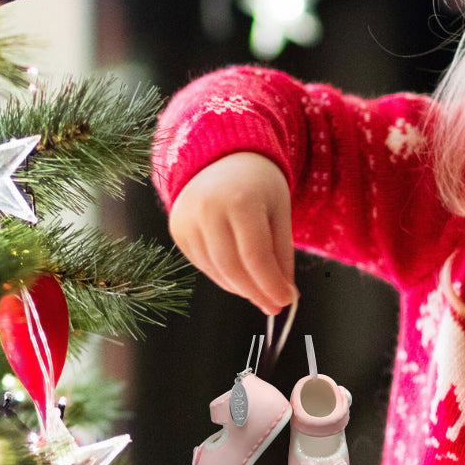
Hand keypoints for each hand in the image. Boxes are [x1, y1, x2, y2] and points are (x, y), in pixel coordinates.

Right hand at [168, 151, 296, 315]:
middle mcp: (208, 209)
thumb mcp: (279, 212)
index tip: (286, 300)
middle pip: (233, 268)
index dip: (271, 284)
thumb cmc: (258, 185)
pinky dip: (224, 277)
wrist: (220, 158)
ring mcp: (187, 220)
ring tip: (259, 290)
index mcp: (240, 200)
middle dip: (256, 292)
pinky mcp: (177, 230)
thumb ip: (282, 254)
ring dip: (241, 288)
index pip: (255, 256)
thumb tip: (285, 295)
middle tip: (274, 305)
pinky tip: (239, 276)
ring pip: (216, 271)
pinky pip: (203, 265)